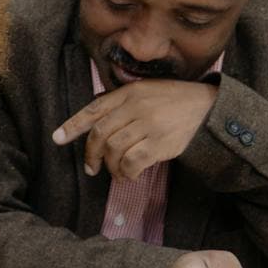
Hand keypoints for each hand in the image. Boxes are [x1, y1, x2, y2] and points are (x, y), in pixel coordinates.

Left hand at [52, 79, 218, 180]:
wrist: (211, 108)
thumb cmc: (175, 101)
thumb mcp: (147, 91)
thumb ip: (122, 103)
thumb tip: (94, 118)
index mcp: (129, 93)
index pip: (94, 109)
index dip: (72, 125)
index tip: (57, 139)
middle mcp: (136, 107)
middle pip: (100, 133)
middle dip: (91, 153)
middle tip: (91, 167)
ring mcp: (149, 125)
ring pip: (114, 149)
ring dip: (110, 166)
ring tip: (115, 172)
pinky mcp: (161, 143)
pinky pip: (132, 162)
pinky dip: (126, 172)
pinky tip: (129, 175)